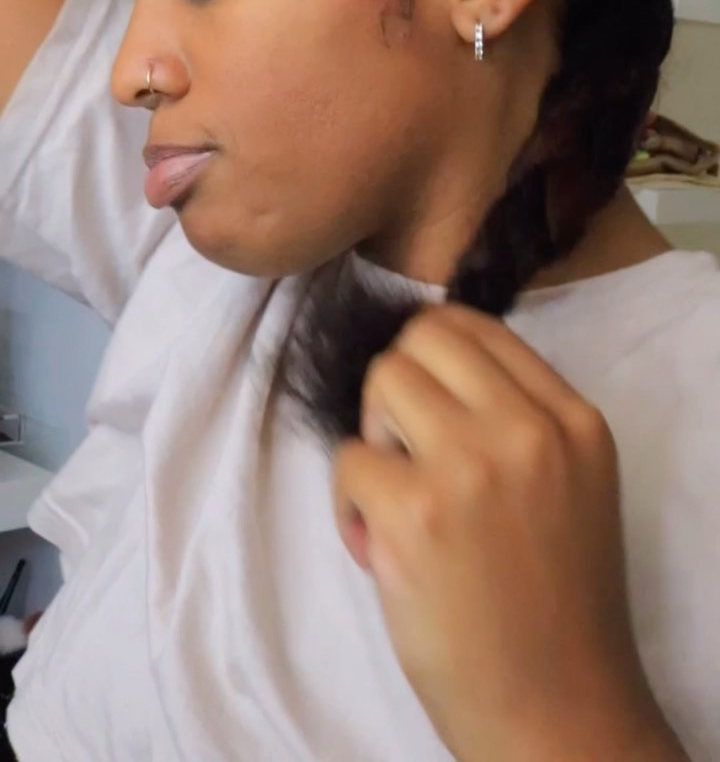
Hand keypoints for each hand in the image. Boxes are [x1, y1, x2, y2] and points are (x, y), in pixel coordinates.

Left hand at [333, 303, 683, 761]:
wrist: (556, 706)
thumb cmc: (556, 599)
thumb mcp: (572, 483)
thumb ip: (520, 419)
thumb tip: (426, 367)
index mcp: (574, 419)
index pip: (479, 326)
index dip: (436, 353)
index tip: (424, 398)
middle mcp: (528, 430)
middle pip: (423, 336)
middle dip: (399, 386)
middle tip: (407, 450)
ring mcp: (471, 466)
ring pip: (383, 378)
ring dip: (374, 433)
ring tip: (394, 495)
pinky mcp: (415, 512)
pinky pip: (348, 459)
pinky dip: (350, 501)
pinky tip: (379, 546)